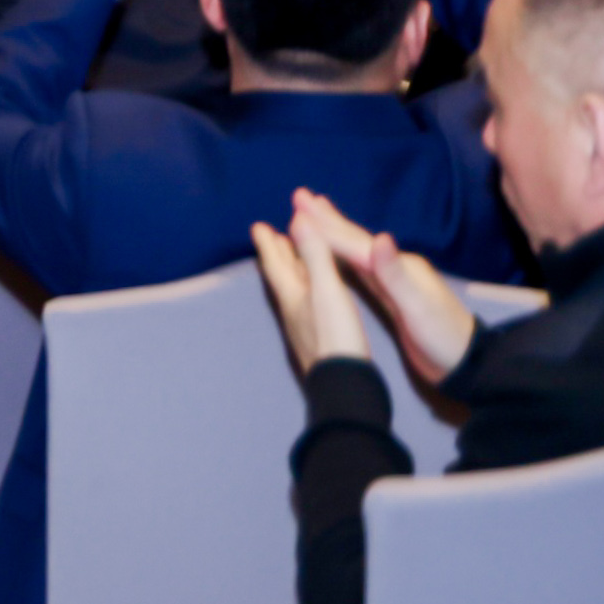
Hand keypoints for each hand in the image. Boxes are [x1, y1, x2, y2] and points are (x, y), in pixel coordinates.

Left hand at [251, 210, 371, 373]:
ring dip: (293, 272)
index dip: (268, 244)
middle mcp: (294, 311)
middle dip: (278, 255)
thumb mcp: (327, 289)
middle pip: (283, 277)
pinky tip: (315, 299)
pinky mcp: (320, 341)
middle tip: (272, 237)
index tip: (258, 226)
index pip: (276, 263)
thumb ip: (314, 254)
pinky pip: (308, 306)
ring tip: (292, 260)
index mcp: (292, 296)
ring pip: (295, 292)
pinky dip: (308, 291)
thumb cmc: (335, 336)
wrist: (345, 386)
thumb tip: (297, 217)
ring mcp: (305, 328)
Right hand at [293, 190, 479, 385]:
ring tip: (316, 214)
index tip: (300, 206)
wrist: (466, 362)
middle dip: (327, 219)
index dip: (327, 226)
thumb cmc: (442, 336)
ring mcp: (393, 281)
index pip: (356, 243)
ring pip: (356, 251)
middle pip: (355, 239)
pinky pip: (360, 270)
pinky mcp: (391, 297)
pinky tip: (338, 254)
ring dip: (333, 233)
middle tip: (301, 195)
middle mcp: (394, 267)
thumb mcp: (419, 307)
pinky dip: (343, 257)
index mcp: (399, 266)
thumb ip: (396, 274)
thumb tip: (379, 237)